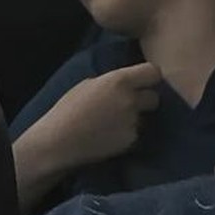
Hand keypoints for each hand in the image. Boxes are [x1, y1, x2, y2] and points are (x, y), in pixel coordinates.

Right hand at [13, 63, 160, 213]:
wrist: (59, 142)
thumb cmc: (68, 110)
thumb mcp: (88, 85)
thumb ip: (111, 82)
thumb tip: (126, 82)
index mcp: (119, 81)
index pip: (153, 72)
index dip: (149, 77)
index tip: (143, 82)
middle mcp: (130, 100)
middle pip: (155, 97)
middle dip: (145, 101)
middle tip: (130, 105)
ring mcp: (132, 122)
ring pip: (144, 118)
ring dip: (134, 119)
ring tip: (112, 124)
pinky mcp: (130, 141)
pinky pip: (135, 134)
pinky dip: (126, 134)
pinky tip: (109, 136)